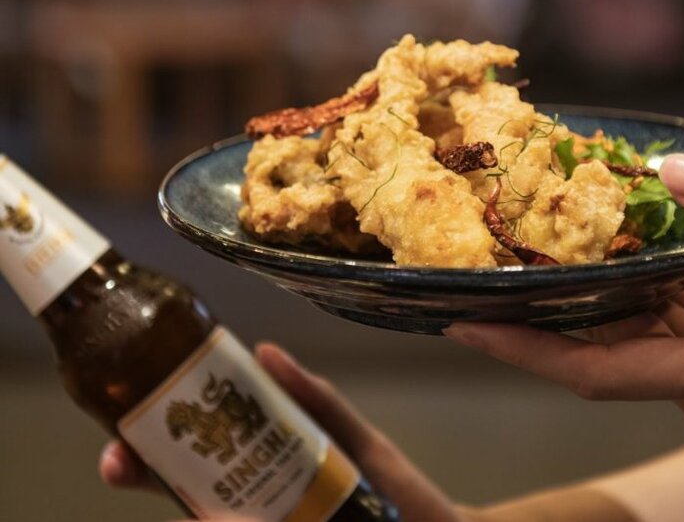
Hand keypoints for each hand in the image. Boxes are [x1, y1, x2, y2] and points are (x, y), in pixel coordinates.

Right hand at [99, 344, 467, 521]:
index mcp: (265, 469)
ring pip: (203, 514)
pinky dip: (215, 520)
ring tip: (152, 482)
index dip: (152, 442)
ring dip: (173, 498)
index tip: (124, 432)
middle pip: (182, 487)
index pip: (195, 454)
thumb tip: (263, 349)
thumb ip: (314, 398)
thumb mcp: (351, 436)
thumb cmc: (394, 490)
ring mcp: (265, 519)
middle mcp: (252, 503)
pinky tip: (206, 517)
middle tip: (120, 463)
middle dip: (140, 471)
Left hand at [446, 154, 683, 466]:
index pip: (602, 373)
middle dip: (564, 323)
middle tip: (512, 273)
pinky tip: (663, 287)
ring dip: (622, 318)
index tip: (467, 328)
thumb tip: (670, 170)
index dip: (527, 351)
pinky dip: (667, 328)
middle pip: (617, 363)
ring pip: (653, 361)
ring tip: (580, 267)